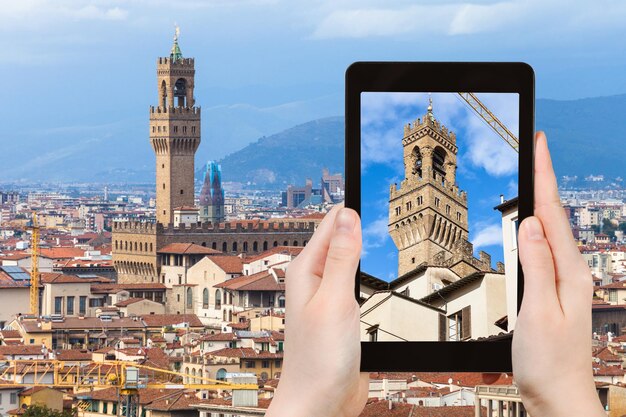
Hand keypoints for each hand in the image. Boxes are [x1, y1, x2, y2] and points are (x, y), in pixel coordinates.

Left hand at [265, 205, 368, 416]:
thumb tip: (348, 214)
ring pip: (348, 260)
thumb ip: (342, 258)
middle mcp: (315, 279)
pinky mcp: (342, 313)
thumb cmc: (318, 358)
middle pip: (340, 238)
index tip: (371, 182)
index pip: (331, 222)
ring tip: (379, 226)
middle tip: (384, 202)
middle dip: (359, 222)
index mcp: (307, 270)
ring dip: (362, 245)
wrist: (320, 402)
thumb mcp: (335, 301)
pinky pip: (355, 282)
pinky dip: (366, 271)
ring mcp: (329, 296)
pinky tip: (373, 269)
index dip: (351, 204)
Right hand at [512, 132, 603, 416]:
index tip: (540, 143)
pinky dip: (535, 229)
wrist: (558, 397)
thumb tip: (530, 222)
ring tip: (532, 176)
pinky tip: (530, 226)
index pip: (553, 213)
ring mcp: (564, 282)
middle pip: (554, 216)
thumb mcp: (538, 311)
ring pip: (549, 231)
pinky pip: (544, 250)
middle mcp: (571, 272)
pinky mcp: (553, 292)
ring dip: (540, 201)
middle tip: (534, 149)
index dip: (545, 175)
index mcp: (570, 272)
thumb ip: (536, 265)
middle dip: (544, 179)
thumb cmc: (548, 361)